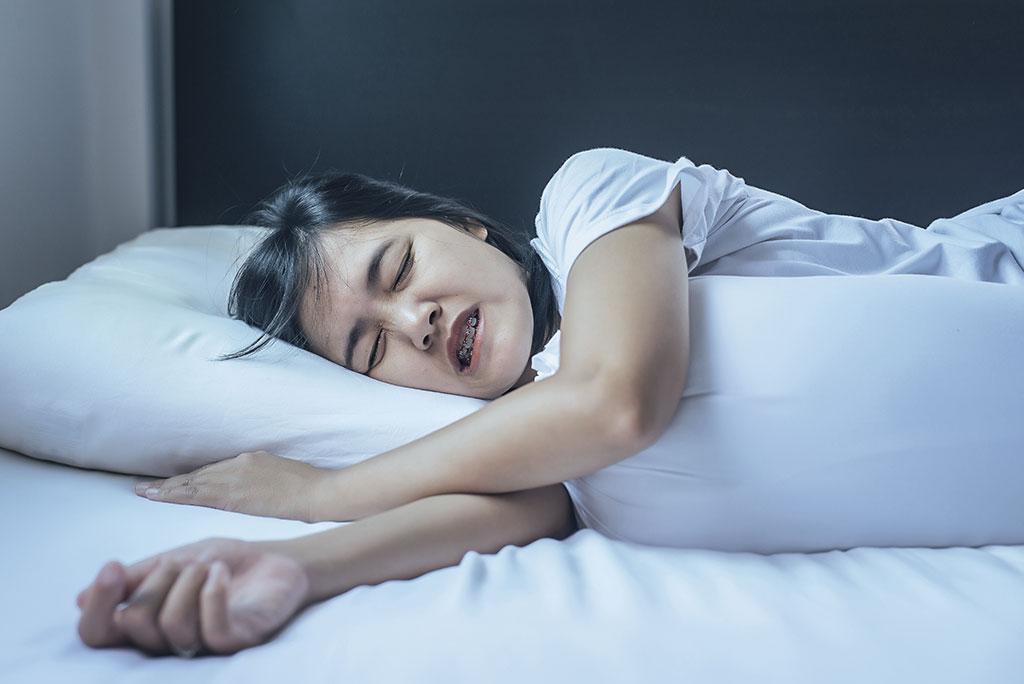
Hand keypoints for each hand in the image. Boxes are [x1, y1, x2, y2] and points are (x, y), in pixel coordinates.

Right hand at [77, 538, 309, 655]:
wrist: (276, 560)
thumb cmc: (221, 563)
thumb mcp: (172, 561)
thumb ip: (134, 579)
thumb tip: (78, 599)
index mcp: (145, 622)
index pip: (98, 634)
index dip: (97, 605)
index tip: (112, 567)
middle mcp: (167, 642)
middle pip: (133, 623)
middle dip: (157, 579)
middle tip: (185, 561)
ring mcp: (202, 646)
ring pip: (171, 625)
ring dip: (188, 581)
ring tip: (209, 565)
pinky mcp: (236, 643)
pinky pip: (211, 630)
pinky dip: (213, 593)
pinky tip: (221, 573)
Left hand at [136, 451, 331, 522]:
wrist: (320, 492)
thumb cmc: (309, 488)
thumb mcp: (282, 475)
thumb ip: (261, 480)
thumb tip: (250, 488)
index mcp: (251, 460)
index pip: (213, 471)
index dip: (191, 478)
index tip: (172, 483)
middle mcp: (239, 464)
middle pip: (198, 475)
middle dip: (171, 483)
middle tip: (144, 487)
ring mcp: (235, 476)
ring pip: (192, 483)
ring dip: (166, 488)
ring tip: (144, 492)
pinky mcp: (234, 493)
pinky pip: (197, 494)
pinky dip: (175, 494)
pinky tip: (159, 497)